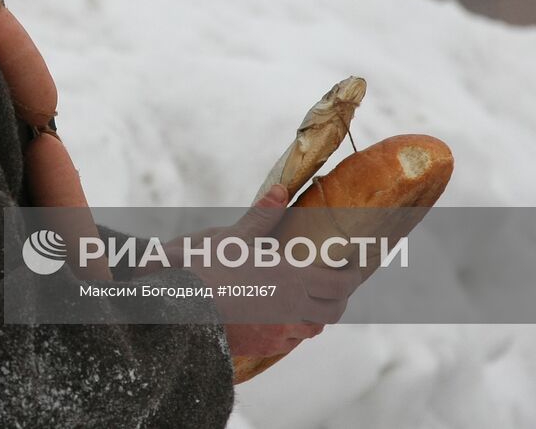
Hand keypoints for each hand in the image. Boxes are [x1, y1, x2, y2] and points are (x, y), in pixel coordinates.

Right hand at [194, 184, 360, 356]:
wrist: (183, 309)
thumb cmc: (208, 269)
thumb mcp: (234, 238)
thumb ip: (262, 216)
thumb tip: (281, 189)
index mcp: (292, 278)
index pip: (341, 285)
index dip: (352, 277)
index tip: (352, 266)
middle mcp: (293, 308)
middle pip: (334, 310)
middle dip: (340, 297)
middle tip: (336, 283)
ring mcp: (281, 330)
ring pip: (315, 328)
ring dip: (318, 315)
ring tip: (311, 300)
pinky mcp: (265, 346)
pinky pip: (293, 341)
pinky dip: (296, 329)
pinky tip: (286, 318)